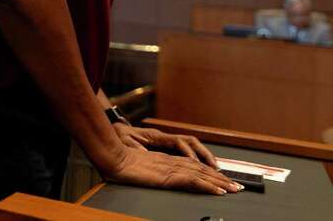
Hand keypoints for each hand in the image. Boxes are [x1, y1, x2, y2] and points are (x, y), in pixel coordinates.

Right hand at [103, 145, 240, 194]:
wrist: (112, 157)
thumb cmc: (118, 163)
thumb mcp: (136, 168)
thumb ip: (148, 170)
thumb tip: (153, 175)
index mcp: (164, 161)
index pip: (192, 166)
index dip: (208, 173)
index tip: (220, 180)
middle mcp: (171, 162)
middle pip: (201, 169)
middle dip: (220, 178)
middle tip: (236, 186)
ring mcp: (171, 168)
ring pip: (202, 174)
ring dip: (220, 182)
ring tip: (234, 189)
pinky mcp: (168, 174)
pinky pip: (193, 180)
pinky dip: (208, 185)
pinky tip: (218, 191)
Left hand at [113, 124, 217, 166]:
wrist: (115, 130)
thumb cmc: (119, 134)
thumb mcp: (124, 139)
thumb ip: (134, 146)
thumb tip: (144, 153)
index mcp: (156, 135)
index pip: (179, 141)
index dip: (189, 151)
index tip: (195, 162)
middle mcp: (164, 137)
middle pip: (191, 142)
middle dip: (204, 154)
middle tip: (216, 168)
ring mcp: (166, 141)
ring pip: (191, 146)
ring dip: (204, 156)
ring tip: (215, 169)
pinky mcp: (165, 145)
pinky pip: (185, 150)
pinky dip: (196, 158)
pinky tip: (203, 167)